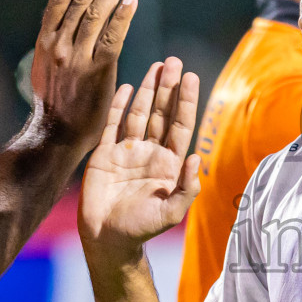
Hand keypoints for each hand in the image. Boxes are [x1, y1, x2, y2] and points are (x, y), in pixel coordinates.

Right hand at [29, 0, 138, 149]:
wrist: (56, 136)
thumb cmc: (57, 104)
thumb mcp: (48, 67)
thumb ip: (57, 42)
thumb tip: (66, 20)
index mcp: (45, 41)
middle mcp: (58, 45)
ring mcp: (77, 57)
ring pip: (96, 13)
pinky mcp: (97, 71)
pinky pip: (112, 37)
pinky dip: (122, 15)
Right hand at [78, 57, 201, 259]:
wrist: (107, 239)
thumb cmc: (142, 228)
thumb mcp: (171, 212)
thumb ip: (187, 187)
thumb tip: (196, 157)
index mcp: (169, 164)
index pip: (180, 125)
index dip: (186, 101)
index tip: (190, 77)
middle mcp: (151, 152)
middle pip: (162, 112)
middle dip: (168, 87)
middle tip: (174, 61)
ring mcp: (128, 151)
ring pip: (140, 113)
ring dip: (147, 90)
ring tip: (156, 66)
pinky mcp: (105, 154)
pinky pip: (113, 124)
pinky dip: (120, 105)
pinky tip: (127, 87)